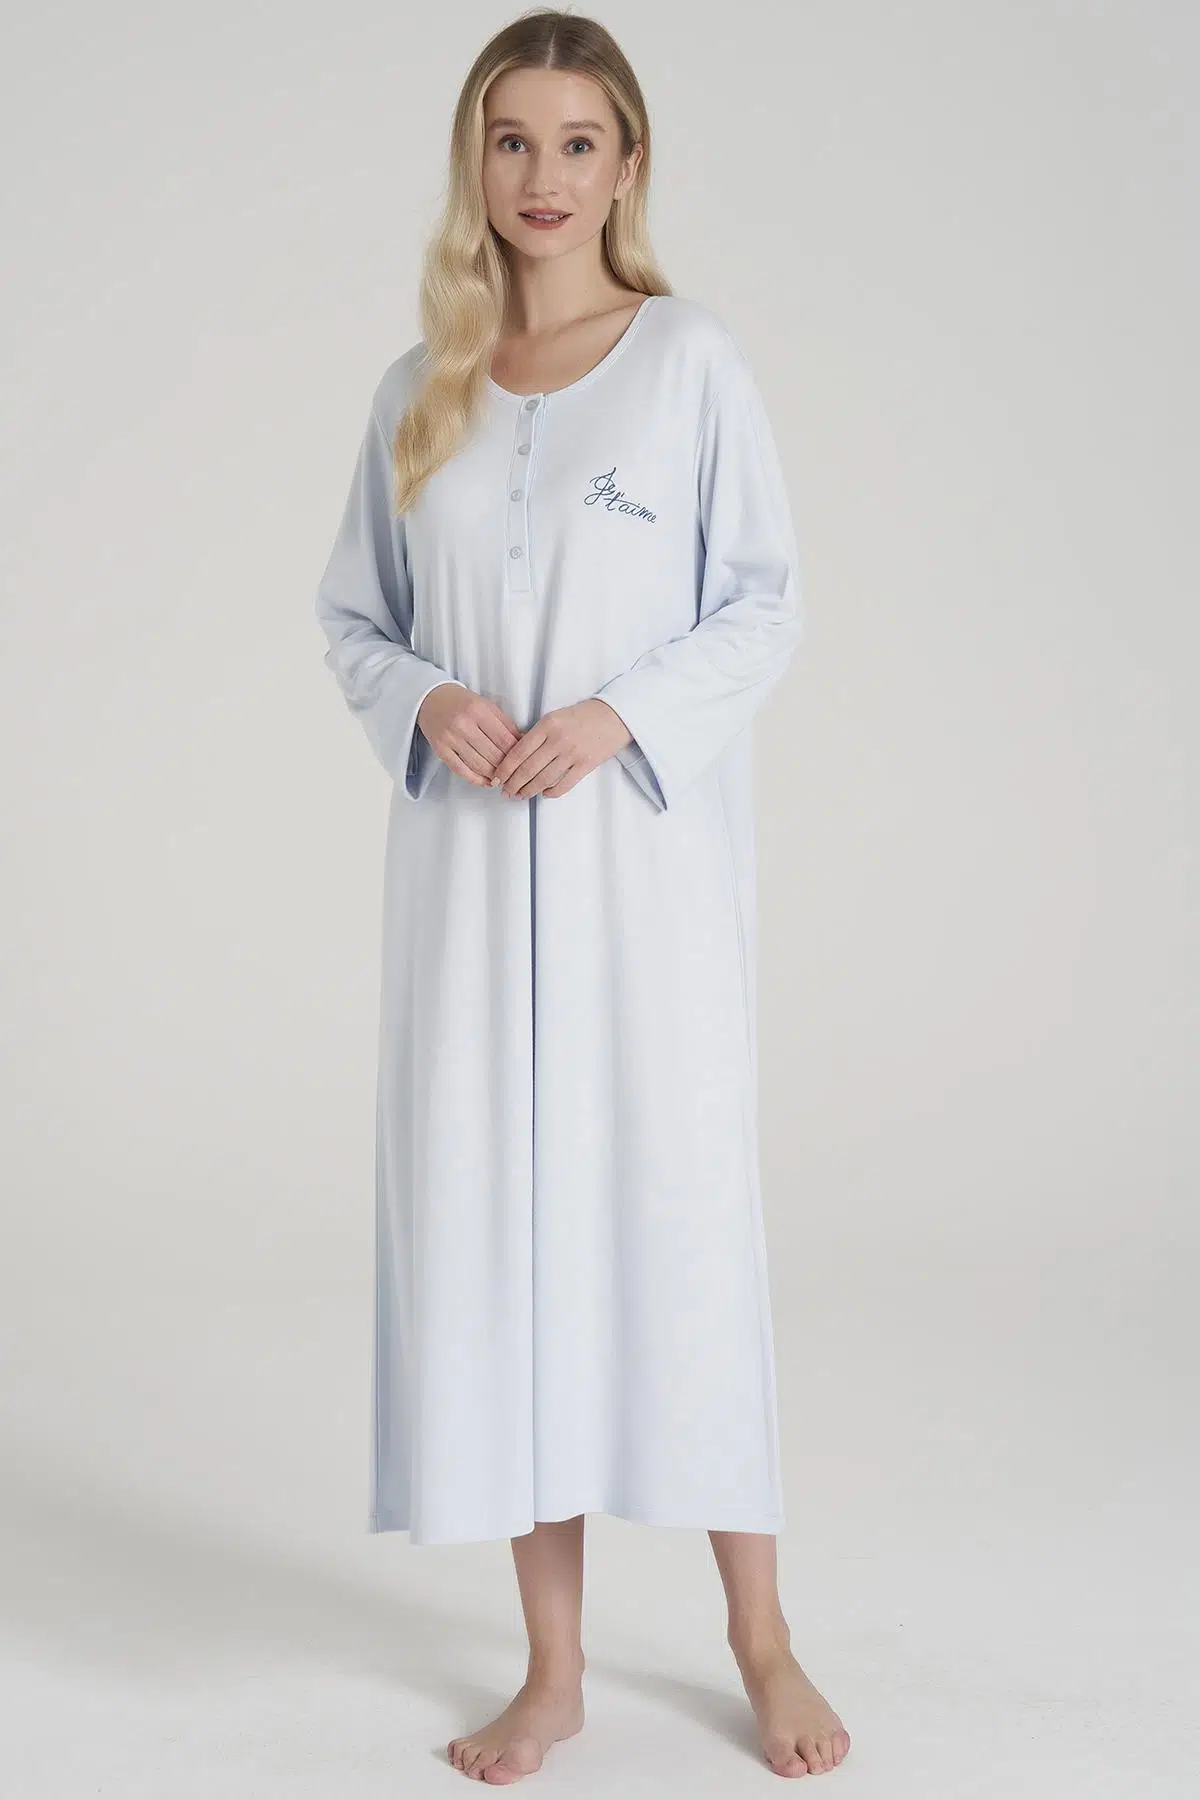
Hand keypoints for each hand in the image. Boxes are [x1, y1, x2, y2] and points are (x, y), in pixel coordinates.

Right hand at [416, 682, 522, 787]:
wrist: (430, 699)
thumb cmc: (461, 702)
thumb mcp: (486, 705)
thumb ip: (505, 723)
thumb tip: (522, 742)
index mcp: (478, 710)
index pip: (504, 739)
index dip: (516, 753)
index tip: (522, 759)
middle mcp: (463, 724)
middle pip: (493, 754)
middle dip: (506, 766)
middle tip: (514, 772)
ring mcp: (450, 738)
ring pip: (479, 765)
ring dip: (493, 775)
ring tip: (502, 778)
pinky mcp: (441, 750)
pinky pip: (461, 770)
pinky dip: (476, 779)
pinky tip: (486, 781)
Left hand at [489, 699, 633, 798]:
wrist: (613, 716)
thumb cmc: (582, 716)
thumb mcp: (555, 717)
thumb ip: (537, 735)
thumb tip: (516, 755)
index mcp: (547, 726)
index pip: (518, 751)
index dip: (505, 768)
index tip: (497, 778)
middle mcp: (558, 740)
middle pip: (528, 769)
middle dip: (513, 784)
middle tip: (506, 792)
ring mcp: (572, 754)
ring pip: (543, 779)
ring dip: (528, 791)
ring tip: (520, 795)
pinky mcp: (585, 765)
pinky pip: (563, 785)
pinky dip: (550, 792)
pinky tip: (543, 793)